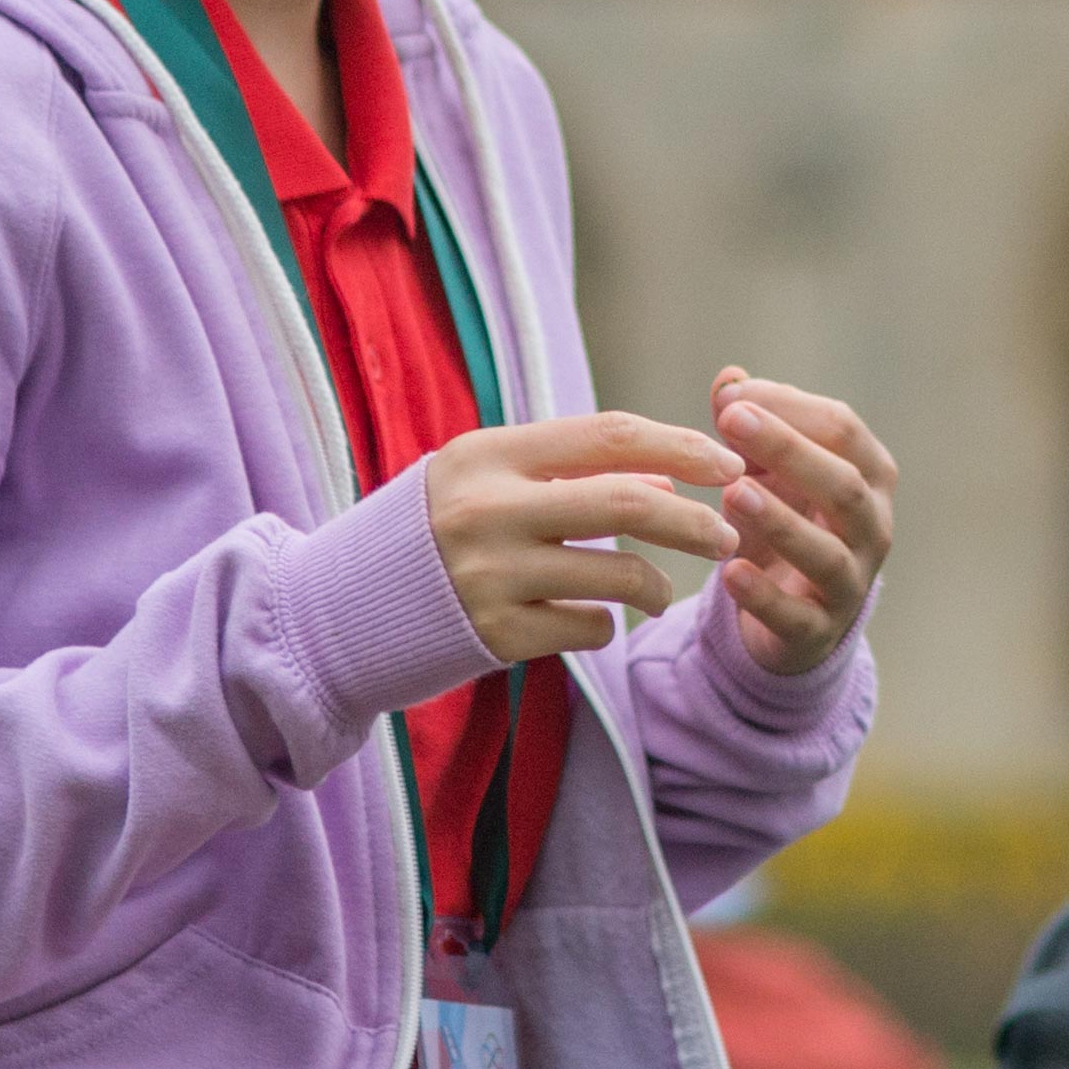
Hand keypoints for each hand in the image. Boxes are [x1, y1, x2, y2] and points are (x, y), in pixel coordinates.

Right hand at [423, 411, 743, 666]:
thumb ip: (570, 473)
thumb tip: (667, 479)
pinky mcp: (493, 635)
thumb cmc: (430, 531)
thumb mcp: (487, 482)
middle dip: (693, 521)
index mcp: (488, 454)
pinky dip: (607, 624)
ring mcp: (490, 575)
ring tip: (661, 590)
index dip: (681, 446)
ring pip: (618, 575)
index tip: (730, 463)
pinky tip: (594, 619)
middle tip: (729, 534)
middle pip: (626, 503)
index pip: (609, 434)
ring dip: (657, 585)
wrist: (338, 609)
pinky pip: (589, 627)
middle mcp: (488, 510)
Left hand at [699, 368, 894, 675]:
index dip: (788, 407)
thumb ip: (751, 424)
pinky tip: (729, 571)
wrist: (793, 614)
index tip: (731, 397)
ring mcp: (850, 582)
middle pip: (843, 483)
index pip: (841, 428)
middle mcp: (872, 527)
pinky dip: (764, 595)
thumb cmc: (786, 519)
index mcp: (869, 475)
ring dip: (781, 520)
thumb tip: (730, 378)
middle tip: (732, 421)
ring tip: (732, 492)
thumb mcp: (767, 470)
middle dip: (788, 449)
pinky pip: (796, 616)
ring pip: (827, 552)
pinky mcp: (818, 632)